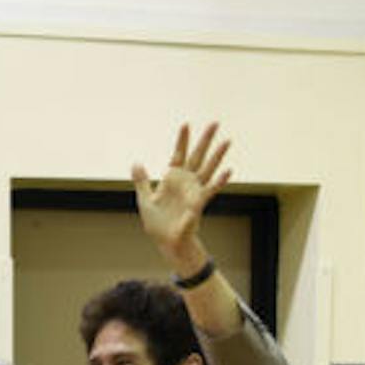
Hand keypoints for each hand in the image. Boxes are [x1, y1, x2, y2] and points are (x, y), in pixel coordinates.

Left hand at [132, 121, 231, 268]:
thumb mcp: (145, 200)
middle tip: (215, 122)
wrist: (166, 242)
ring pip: (208, 169)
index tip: (186, 124)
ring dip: (217, 156)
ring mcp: (194, 191)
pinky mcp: (199, 203)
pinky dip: (219, 181)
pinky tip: (228, 171)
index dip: (182, 140)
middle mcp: (186, 182)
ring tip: (227, 141)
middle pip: (198, 156)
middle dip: (205, 140)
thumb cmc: (157, 223)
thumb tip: (136, 163)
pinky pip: (210, 190)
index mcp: (172, 179)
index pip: (178, 154)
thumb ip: (142, 181)